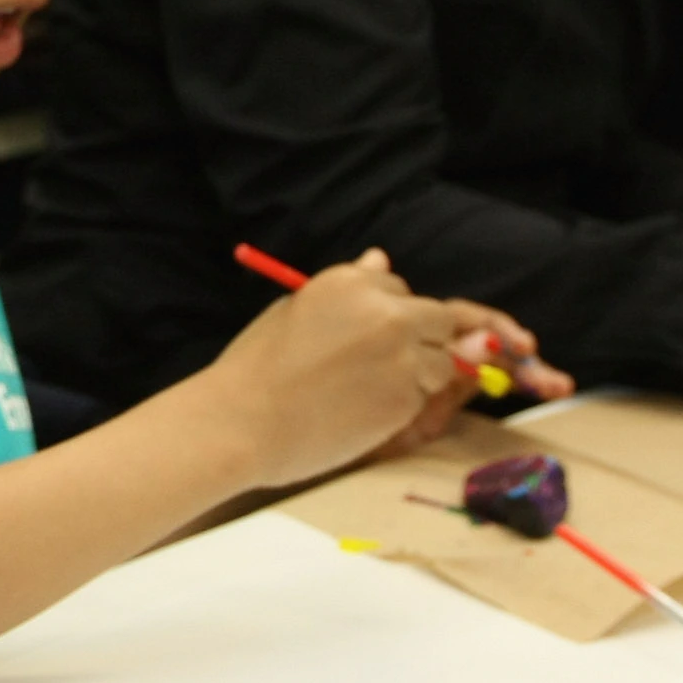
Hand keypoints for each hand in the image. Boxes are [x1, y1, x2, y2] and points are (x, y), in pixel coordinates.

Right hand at [206, 248, 516, 486]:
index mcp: (351, 283)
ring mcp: (402, 357)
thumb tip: (380, 258)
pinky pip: (425, 396)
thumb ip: (348, 291)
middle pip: (436, 319)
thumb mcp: (294, 310)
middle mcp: (385, 313)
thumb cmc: (256, 368)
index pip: (399, 288)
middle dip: (419, 339)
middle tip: (377, 366)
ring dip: (418, 375)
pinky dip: (404, 405)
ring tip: (368, 391)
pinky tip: (363, 411)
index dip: (386, 313)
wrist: (241, 424)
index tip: (361, 337)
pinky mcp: (407, 399)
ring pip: (441, 362)